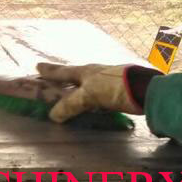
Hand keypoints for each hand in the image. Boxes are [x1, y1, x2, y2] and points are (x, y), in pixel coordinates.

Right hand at [36, 63, 161, 123]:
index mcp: (85, 72)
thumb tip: (53, 115)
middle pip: (74, 75)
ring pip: (86, 83)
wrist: (144, 89)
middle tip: (51, 76)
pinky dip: (89, 97)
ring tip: (69, 90)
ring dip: (76, 86)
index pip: (62, 72)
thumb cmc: (113, 87)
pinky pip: (96, 94)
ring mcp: (106, 81)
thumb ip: (70, 105)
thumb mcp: (88, 96)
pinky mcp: (116, 91)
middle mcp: (94, 73)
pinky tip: (90, 102)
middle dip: (62, 76)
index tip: (37, 66)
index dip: (50, 71)